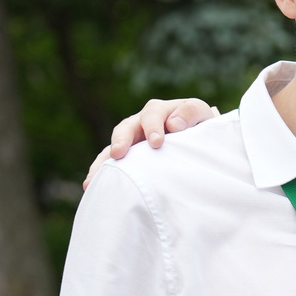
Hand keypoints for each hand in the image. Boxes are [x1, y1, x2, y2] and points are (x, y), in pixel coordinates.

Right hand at [84, 98, 218, 187]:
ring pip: (114, 145)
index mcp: (161, 111)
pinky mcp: (129, 154)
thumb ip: (191, 113)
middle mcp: (142, 122)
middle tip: (118, 153)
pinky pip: (111, 161)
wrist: (201, 138)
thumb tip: (173, 124)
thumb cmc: (203, 127)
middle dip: (122, 140)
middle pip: (127, 127)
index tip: (156, 143)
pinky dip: (101, 171)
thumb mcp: (203, 115)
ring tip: (95, 176)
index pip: (153, 114)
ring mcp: (133, 139)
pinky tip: (91, 185)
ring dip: (103, 160)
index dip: (153, 127)